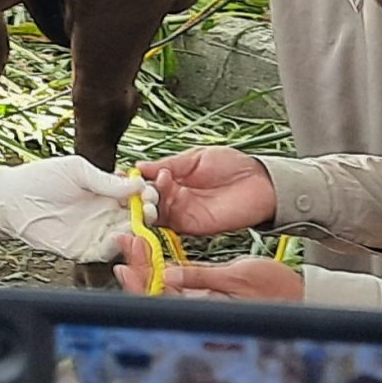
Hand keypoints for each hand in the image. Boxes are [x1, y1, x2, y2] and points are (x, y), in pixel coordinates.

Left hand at [0, 155, 151, 261]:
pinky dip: (117, 246)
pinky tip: (121, 235)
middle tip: (150, 208)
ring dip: (137, 230)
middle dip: (147, 212)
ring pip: (126, 235)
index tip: (151, 191)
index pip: (135, 196)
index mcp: (105, 192)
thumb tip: (136, 185)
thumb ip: (106, 180)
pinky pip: (106, 251)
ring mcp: (95, 231)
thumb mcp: (77, 170)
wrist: (12, 199)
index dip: (146, 195)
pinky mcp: (83, 249)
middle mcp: (104, 213)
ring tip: (140, 221)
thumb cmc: (40, 179)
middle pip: (136, 217)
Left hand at [114, 238, 304, 300]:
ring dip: (146, 265)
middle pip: (154, 292)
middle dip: (137, 266)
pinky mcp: (204, 296)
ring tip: (134, 242)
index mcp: (204, 311)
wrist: (298, 296)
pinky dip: (160, 267)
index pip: (160, 298)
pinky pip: (174, 283)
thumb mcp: (237, 277)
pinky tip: (152, 252)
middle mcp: (197, 311)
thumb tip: (167, 275)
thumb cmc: (276, 290)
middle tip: (126, 240)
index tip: (130, 254)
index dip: (140, 277)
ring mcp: (199, 304)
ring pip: (161, 287)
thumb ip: (201, 278)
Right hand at [139, 146, 275, 235]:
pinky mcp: (191, 226)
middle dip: (132, 193)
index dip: (131, 179)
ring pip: (151, 212)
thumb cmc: (234, 166)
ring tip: (143, 189)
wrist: (262, 183)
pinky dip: (157, 213)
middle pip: (143, 199)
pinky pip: (167, 224)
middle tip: (126, 184)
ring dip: (143, 202)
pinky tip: (155, 198)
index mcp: (174, 178)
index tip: (119, 174)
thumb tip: (139, 166)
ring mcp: (182, 212)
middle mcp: (175, 198)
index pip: (145, 181)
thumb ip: (169, 163)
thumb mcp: (197, 156)